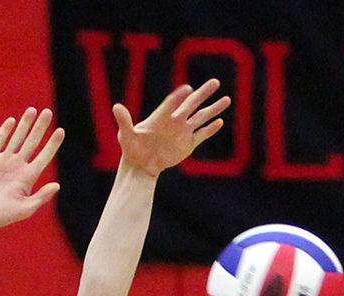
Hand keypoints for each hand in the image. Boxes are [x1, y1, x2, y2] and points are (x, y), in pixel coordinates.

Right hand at [0, 109, 64, 230]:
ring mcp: (4, 162)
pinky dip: (5, 131)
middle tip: (48, 111)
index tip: (61, 131)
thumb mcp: (25, 209)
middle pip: (32, 142)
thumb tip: (57, 186)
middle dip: (40, 127)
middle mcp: (18, 167)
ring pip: (17, 138)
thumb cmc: (4, 216)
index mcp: (28, 177)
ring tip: (32, 110)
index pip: (44, 156)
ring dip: (24, 124)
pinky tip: (12, 121)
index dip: (53, 144)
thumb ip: (41, 197)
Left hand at [114, 80, 230, 177]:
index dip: (179, 97)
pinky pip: (201, 135)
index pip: (172, 104)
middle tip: (216, 82)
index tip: (188, 89)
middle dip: (204, 94)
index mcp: (161, 117)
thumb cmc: (132, 148)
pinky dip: (210, 129)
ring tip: (227, 99)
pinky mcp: (188, 144)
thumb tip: (116, 106)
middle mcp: (174, 121)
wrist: (141, 164)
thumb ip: (124, 121)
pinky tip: (220, 122)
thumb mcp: (126, 135)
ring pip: (201, 118)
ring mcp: (183, 132)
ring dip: (213, 109)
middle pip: (191, 104)